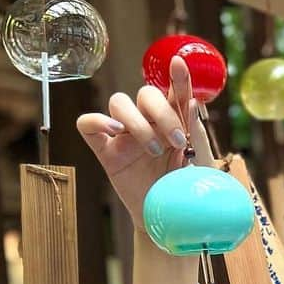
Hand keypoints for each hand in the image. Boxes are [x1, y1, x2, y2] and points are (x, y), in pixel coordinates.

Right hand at [76, 55, 211, 230]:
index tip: (180, 63)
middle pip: (146, 94)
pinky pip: (87, 125)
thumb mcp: (196, 162)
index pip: (173, 92)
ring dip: (138, 122)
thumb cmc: (182, 190)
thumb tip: (192, 101)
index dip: (177, 77)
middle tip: (178, 141)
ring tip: (156, 150)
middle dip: (163, 113)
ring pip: (119, 102)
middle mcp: (147, 122)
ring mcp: (124, 135)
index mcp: (171, 122)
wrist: (167, 220)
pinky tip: (115, 132)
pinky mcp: (106, 152)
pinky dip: (97, 120)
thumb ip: (194, 131)